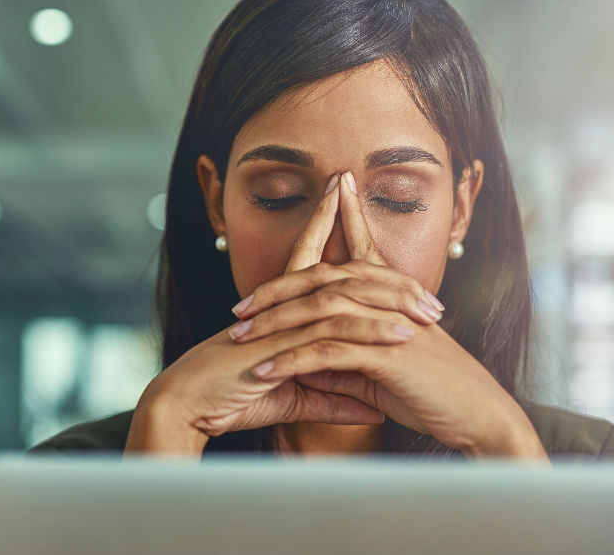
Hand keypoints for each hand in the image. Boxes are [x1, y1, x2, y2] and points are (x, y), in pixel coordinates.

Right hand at [126, 173, 437, 454]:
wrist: (186, 407)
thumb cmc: (229, 399)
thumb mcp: (293, 398)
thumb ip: (335, 398)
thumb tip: (374, 406)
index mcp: (280, 312)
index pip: (311, 263)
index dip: (330, 231)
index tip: (350, 206)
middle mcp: (281, 309)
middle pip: (336, 272)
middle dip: (376, 263)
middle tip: (420, 279)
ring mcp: (280, 324)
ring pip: (342, 301)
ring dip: (388, 302)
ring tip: (428, 310)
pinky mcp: (279, 347)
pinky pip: (331, 337)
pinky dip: (367, 335)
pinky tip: (399, 336)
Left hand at [231, 173, 545, 458]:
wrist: (481, 417)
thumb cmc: (436, 395)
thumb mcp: (382, 374)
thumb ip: (346, 361)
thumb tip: (305, 362)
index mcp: (392, 298)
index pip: (352, 258)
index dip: (328, 233)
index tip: (285, 243)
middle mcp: (389, 301)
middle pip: (321, 279)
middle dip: (274, 290)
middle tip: (238, 307)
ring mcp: (388, 324)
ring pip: (318, 311)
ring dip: (273, 325)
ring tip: (238, 338)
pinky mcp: (386, 354)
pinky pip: (327, 351)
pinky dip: (291, 360)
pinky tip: (263, 371)